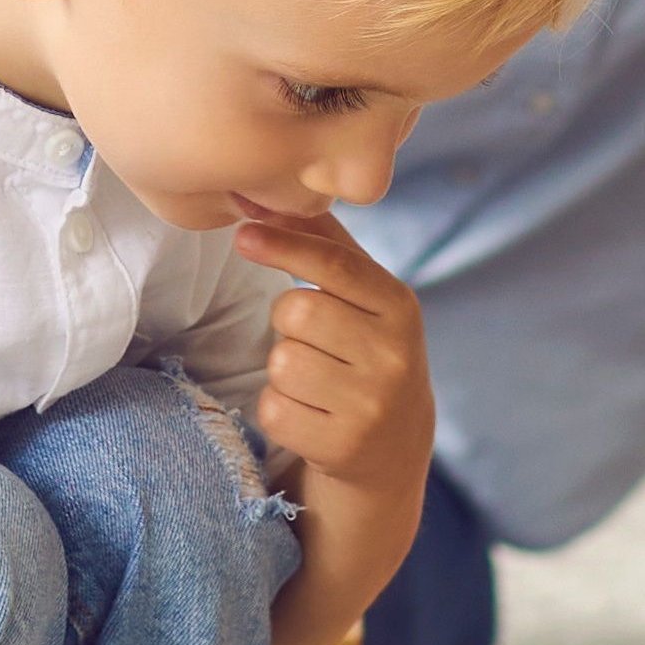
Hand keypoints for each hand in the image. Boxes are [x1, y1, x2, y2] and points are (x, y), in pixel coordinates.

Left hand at [232, 207, 431, 491]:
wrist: (394, 447)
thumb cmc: (367, 350)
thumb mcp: (365, 297)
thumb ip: (323, 243)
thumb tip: (258, 197)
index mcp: (401, 306)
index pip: (336, 265)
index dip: (285, 246)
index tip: (243, 235)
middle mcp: (394, 355)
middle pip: (297, 311)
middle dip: (288, 321)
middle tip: (315, 340)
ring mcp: (371, 405)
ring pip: (282, 362)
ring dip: (284, 368)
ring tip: (318, 380)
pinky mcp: (342, 446)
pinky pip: (274, 409)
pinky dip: (279, 408)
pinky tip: (312, 412)